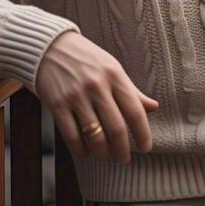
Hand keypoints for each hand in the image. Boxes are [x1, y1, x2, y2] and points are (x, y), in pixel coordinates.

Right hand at [35, 31, 158, 164]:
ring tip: (106, 155)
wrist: (49, 47)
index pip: (135, 111)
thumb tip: (154, 107)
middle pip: (116, 128)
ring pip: (94, 136)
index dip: (143, 134)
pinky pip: (72, 136)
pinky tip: (85, 152)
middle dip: (123, 150)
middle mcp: (97, 85)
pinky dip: (81, 150)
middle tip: (124, 158)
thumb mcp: (112, 68)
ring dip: (103, 153)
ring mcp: (76, 96)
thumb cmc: (86, 59)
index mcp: (114, 75)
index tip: (146, 147)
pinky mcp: (57, 104)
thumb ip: (131, 90)